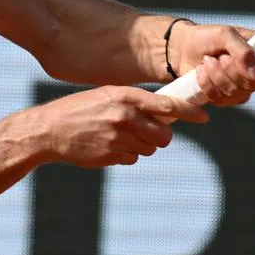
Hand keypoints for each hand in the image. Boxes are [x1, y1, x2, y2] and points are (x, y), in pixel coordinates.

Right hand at [18, 86, 208, 167]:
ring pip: (149, 149)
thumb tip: (166, 112)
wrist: (49, 130)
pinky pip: (132, 158)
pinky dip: (125, 154)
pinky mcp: (110, 155)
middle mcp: (123, 116)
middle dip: (160, 136)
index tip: (204, 117)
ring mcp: (117, 138)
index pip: (167, 105)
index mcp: (125, 96)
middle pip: (164, 135)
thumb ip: (135, 102)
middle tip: (147, 132)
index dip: (189, 112)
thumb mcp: (108, 95)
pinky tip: (106, 145)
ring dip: (140, 146)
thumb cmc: (81, 109)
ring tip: (118, 136)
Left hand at [168, 22, 254, 106]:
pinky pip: (223, 100)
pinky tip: (201, 73)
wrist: (183, 50)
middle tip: (220, 56)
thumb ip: (241, 50)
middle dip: (233, 69)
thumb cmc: (207, 38)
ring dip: (217, 76)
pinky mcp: (227, 98)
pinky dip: (208, 85)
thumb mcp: (225, 34)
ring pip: (239, 92)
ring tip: (207, 62)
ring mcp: (244, 88)